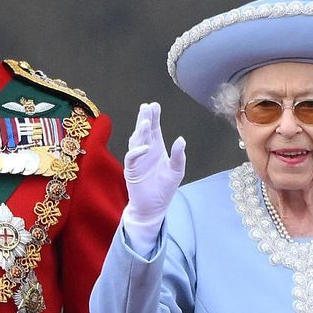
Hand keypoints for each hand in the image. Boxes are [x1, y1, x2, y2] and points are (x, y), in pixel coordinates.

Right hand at [123, 102, 185, 255]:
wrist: (154, 207)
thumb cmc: (165, 189)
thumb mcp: (177, 171)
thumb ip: (179, 156)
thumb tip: (181, 139)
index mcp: (157, 149)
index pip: (154, 129)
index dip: (154, 117)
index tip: (154, 105)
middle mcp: (145, 151)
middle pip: (143, 132)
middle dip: (144, 119)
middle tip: (147, 107)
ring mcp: (137, 160)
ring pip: (136, 142)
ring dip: (139, 132)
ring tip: (145, 121)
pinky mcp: (131, 170)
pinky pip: (132, 158)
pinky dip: (137, 152)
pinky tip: (145, 147)